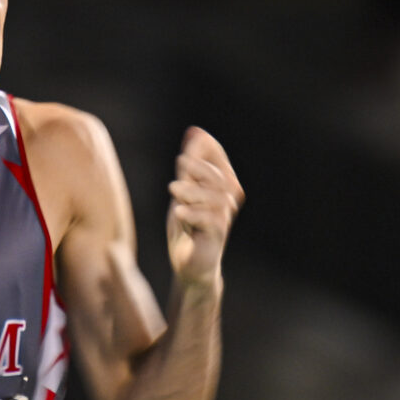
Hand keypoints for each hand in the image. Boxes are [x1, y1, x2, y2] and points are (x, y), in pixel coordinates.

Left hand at [168, 126, 243, 286]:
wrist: (189, 264)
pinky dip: (194, 214)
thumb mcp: (184, 194)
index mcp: (220, 189)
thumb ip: (188, 168)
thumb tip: (193, 134)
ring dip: (193, 191)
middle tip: (180, 161)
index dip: (210, 148)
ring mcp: (223, 220)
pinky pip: (211, 222)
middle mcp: (226, 202)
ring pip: (215, 199)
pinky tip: (179, 211)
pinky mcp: (216, 237)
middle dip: (200, 167)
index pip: (220, 163)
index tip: (195, 134)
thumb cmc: (187, 228)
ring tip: (173, 188)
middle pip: (219, 178)